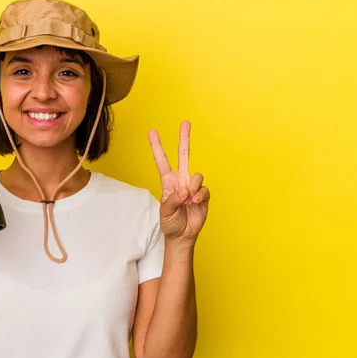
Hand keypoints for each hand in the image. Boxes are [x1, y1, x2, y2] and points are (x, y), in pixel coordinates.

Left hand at [148, 121, 209, 246]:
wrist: (182, 235)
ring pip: (196, 175)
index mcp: (168, 181)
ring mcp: (193, 186)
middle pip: (183, 155)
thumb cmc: (170, 223)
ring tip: (187, 200)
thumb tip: (184, 191)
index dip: (157, 146)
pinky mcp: (203, 195)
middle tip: (185, 122)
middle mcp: (181, 180)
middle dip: (184, 138)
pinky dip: (200, 196)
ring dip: (192, 187)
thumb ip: (172, 199)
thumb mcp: (165, 212)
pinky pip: (204, 189)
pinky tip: (195, 203)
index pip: (162, 160)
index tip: (152, 132)